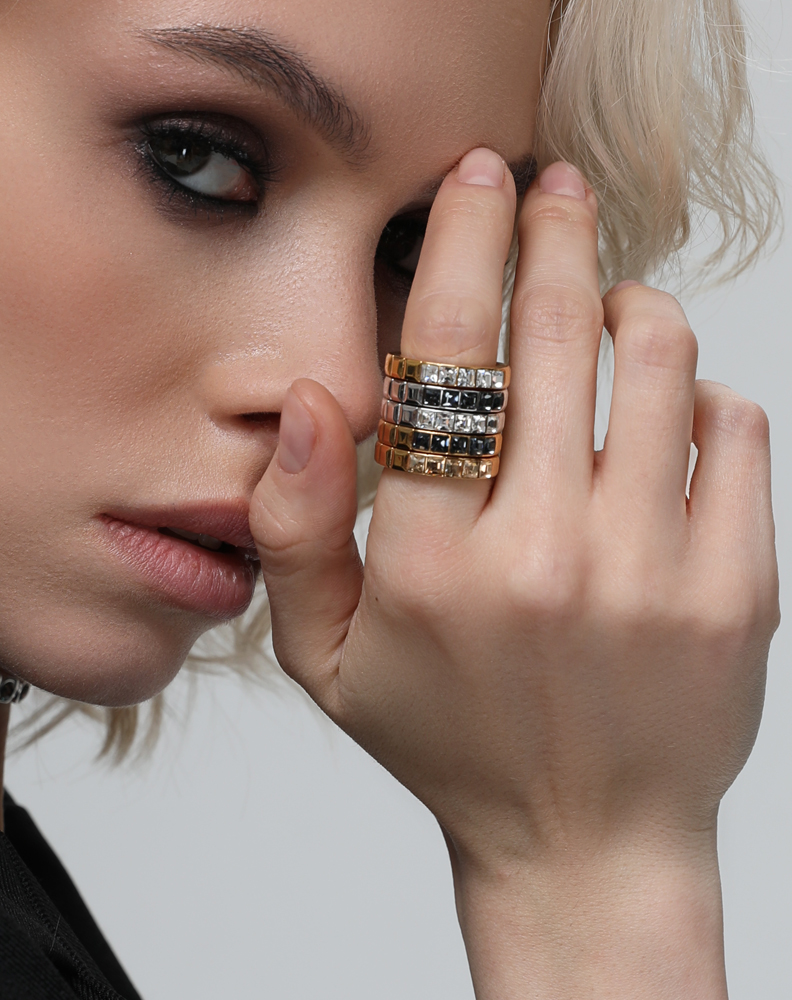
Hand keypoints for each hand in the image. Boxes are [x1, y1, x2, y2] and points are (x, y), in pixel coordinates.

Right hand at [249, 148, 777, 997]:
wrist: (584, 844)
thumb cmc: (446, 743)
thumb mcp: (324, 656)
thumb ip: (297, 528)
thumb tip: (311, 402)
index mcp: (431, 566)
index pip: (447, 358)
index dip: (461, 246)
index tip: (474, 182)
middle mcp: (544, 558)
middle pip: (556, 333)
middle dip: (553, 231)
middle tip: (553, 187)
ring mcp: (655, 572)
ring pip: (661, 361)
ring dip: (629, 302)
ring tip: (609, 299)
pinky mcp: (740, 590)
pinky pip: (737, 430)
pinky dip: (701, 392)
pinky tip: (666, 411)